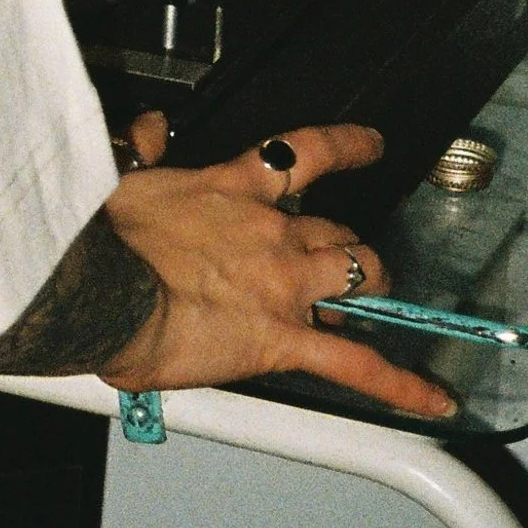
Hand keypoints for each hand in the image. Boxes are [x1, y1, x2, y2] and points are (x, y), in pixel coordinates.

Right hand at [98, 120, 454, 422]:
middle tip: (339, 256)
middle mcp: (272, 233)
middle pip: (335, 229)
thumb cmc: (98, 241)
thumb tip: (147, 128)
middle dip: (342, 242)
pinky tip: (431, 399)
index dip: (345, 146)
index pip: (305, 153)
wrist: (96, 292)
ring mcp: (284, 287)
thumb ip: (140, 147)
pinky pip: (355, 364)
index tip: (368, 144)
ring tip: (370, 299)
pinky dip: (398, 384)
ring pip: (357, 277)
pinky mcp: (282, 340)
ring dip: (367, 285)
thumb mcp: (116, 177)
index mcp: (233, 188)